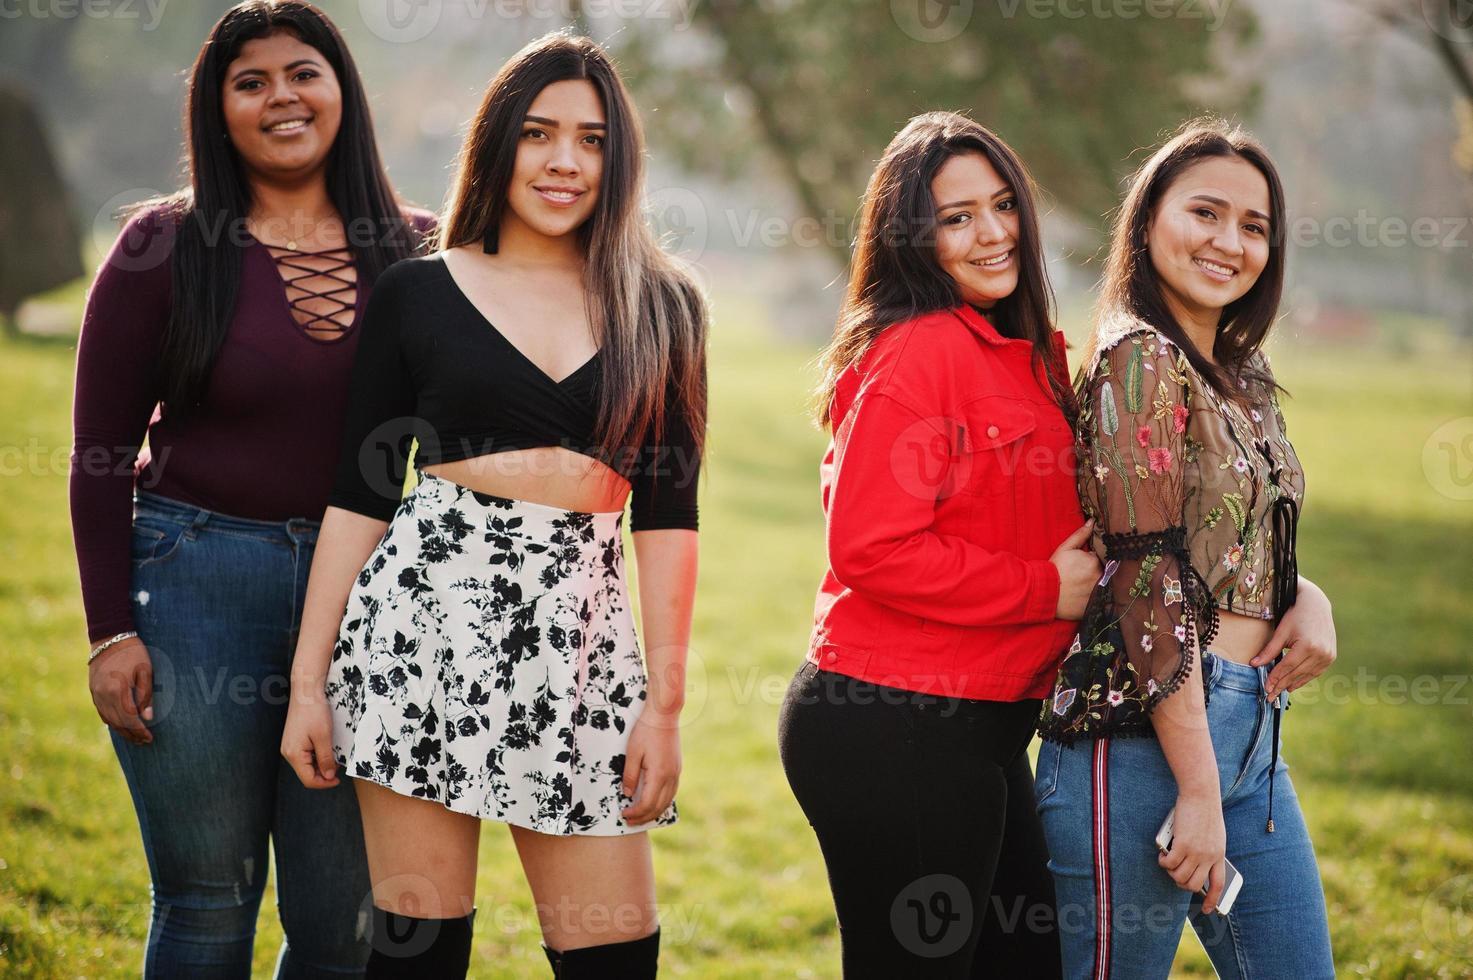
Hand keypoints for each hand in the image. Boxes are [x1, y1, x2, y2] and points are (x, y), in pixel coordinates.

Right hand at [89, 636, 153, 744]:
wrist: (110, 638)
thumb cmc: (133, 652)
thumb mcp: (146, 670)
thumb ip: (146, 695)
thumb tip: (147, 717)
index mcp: (118, 690)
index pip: (129, 718)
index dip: (140, 730)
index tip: (150, 738)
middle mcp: (104, 695)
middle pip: (118, 723)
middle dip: (132, 734)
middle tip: (144, 741)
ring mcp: (96, 694)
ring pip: (108, 719)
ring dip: (121, 731)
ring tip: (134, 738)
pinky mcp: (93, 691)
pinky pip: (102, 712)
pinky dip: (111, 721)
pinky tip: (120, 726)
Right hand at [281, 678, 339, 789]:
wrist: (306, 692)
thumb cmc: (314, 711)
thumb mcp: (324, 737)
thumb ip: (325, 758)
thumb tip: (328, 776)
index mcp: (294, 754)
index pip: (308, 780)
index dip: (324, 783)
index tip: (338, 780)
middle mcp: (288, 753)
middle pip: (306, 773)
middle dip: (323, 774)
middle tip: (338, 767)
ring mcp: (290, 746)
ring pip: (306, 765)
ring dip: (321, 765)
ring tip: (334, 757)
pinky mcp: (294, 740)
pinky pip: (305, 755)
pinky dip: (316, 756)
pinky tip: (326, 749)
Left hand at [619, 706, 681, 824]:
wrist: (664, 715)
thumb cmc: (646, 731)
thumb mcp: (632, 752)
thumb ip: (630, 775)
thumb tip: (627, 794)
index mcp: (659, 774)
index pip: (647, 803)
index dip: (635, 812)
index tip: (623, 814)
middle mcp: (671, 777)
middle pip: (658, 806)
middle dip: (643, 817)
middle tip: (629, 821)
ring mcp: (676, 772)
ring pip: (667, 801)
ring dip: (654, 812)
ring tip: (641, 816)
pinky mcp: (677, 768)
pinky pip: (672, 792)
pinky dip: (662, 802)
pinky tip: (654, 802)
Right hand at [1050, 519, 1100, 620]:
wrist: (1046, 593)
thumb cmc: (1054, 569)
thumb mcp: (1065, 549)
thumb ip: (1080, 535)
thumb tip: (1092, 521)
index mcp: (1094, 560)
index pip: (1095, 559)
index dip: (1085, 562)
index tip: (1075, 567)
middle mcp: (1099, 575)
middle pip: (1099, 571)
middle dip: (1090, 573)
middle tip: (1075, 577)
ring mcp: (1099, 591)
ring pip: (1099, 584)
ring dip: (1092, 585)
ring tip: (1077, 587)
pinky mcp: (1096, 604)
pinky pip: (1098, 598)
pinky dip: (1091, 597)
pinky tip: (1079, 596)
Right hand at [1158, 790, 1227, 912]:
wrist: (1201, 794)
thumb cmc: (1205, 810)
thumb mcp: (1214, 834)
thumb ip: (1208, 849)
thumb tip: (1193, 862)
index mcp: (1219, 854)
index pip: (1218, 884)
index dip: (1212, 900)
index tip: (1207, 910)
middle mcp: (1209, 856)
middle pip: (1194, 885)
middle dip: (1182, 884)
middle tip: (1175, 874)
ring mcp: (1196, 852)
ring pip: (1180, 876)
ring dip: (1171, 872)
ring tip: (1167, 861)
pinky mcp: (1182, 845)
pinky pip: (1170, 863)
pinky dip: (1163, 862)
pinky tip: (1162, 855)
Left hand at [1250, 577, 1335, 700]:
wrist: (1317, 605)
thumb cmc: (1295, 615)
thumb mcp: (1280, 631)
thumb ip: (1269, 650)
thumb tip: (1254, 665)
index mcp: (1307, 645)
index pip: (1287, 667)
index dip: (1275, 678)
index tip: (1266, 689)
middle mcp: (1320, 652)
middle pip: (1296, 673)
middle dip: (1281, 685)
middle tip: (1270, 697)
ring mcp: (1328, 655)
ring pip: (1306, 675)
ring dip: (1292, 684)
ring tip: (1279, 692)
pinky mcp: (1331, 656)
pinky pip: (1315, 672)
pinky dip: (1304, 678)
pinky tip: (1293, 684)